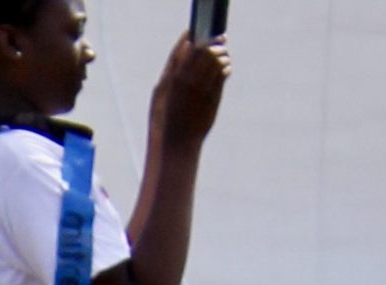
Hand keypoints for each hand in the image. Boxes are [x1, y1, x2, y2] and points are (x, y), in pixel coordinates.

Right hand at [152, 33, 229, 151]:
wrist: (176, 147)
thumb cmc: (165, 125)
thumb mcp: (160, 101)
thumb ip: (171, 80)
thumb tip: (183, 64)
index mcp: (169, 81)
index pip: (182, 49)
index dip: (190, 39)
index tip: (197, 35)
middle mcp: (184, 81)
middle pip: (201, 49)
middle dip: (211, 43)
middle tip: (218, 41)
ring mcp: (199, 88)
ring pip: (214, 59)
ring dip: (221, 54)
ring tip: (223, 56)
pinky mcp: (212, 96)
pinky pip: (221, 73)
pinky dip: (225, 68)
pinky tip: (225, 70)